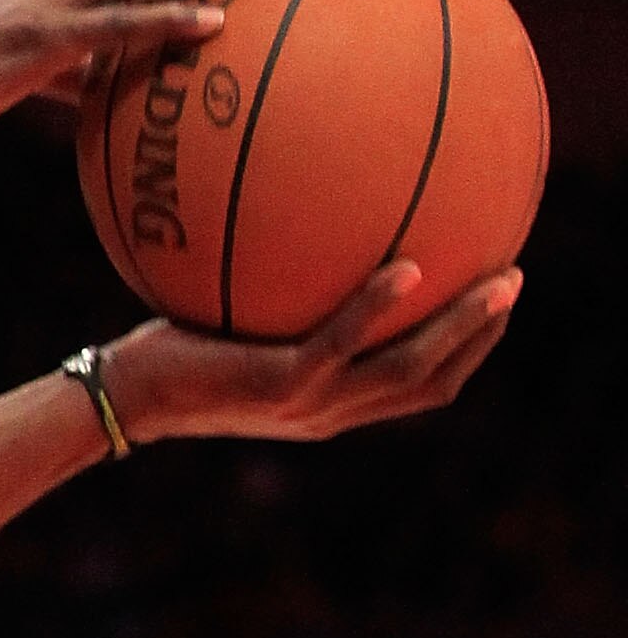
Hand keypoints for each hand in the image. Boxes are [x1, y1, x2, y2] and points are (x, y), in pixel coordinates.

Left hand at [102, 258, 520, 450]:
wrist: (122, 399)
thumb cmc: (169, 353)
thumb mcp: (235, 324)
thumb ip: (277, 296)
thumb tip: (294, 224)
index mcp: (333, 403)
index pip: (421, 387)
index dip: (465, 348)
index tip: (493, 299)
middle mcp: (332, 413)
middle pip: (435, 384)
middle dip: (480, 336)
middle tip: (515, 280)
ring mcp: (310, 405)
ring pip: (410, 371)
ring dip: (459, 327)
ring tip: (496, 280)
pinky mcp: (279, 386)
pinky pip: (342, 343)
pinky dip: (380, 306)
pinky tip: (407, 265)